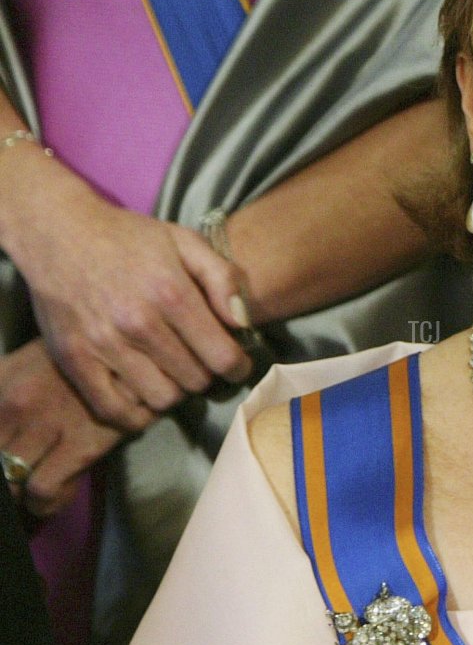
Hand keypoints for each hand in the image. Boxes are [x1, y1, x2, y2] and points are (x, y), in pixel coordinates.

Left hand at [0, 340, 122, 516]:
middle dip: (6, 474)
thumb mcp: (29, 358)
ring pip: (10, 479)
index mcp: (1, 380)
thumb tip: (4, 420)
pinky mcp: (80, 445)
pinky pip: (43, 488)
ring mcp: (46, 425)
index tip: (8, 459)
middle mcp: (15, 404)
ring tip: (32, 495)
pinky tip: (51, 498)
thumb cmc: (86, 355)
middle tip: (20, 478)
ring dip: (20, 493)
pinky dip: (43, 502)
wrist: (137, 350)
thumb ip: (6, 382)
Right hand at [3, 163, 250, 427]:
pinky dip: (135, 412)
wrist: (57, 232)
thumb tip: (243, 322)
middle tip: (199, 363)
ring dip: (173, 391)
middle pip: (194, 381)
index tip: (236, 364)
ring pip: (161, 399)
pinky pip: (114, 410)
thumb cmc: (128, 237)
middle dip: (205, 375)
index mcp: (171, 293)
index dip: (237, 366)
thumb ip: (223, 278)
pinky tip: (143, 392)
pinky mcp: (74, 360)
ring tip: (171, 373)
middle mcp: (138, 323)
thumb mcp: (185, 241)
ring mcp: (103, 345)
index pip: (222, 357)